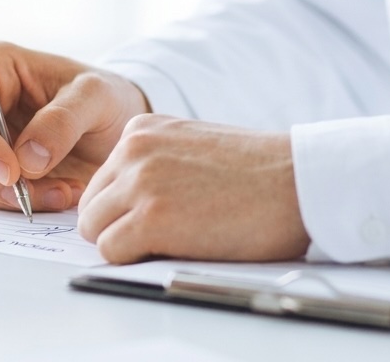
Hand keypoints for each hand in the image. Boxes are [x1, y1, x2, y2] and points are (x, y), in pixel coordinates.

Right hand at [0, 42, 147, 212]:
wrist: (118, 124)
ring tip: (62, 192)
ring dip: (7, 196)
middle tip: (27, 195)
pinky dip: (18, 204)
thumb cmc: (105, 97)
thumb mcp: (97, 97)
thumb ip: (63, 121)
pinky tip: (58, 194)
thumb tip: (27, 159)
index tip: (11, 173)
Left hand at [77, 115, 310, 263]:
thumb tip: (123, 203)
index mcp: (141, 129)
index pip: (101, 181)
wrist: (297, 180)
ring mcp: (140, 183)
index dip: (123, 208)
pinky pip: (111, 253)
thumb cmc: (258, 171)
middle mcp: (133, 150)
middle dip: (118, 227)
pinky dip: (136, 261)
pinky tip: (174, 249)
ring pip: (96, 231)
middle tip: (160, 236)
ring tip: (172, 241)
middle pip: (92, 206)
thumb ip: (154, 163)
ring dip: (127, 245)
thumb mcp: (191, 145)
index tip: (156, 216)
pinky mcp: (151, 219)